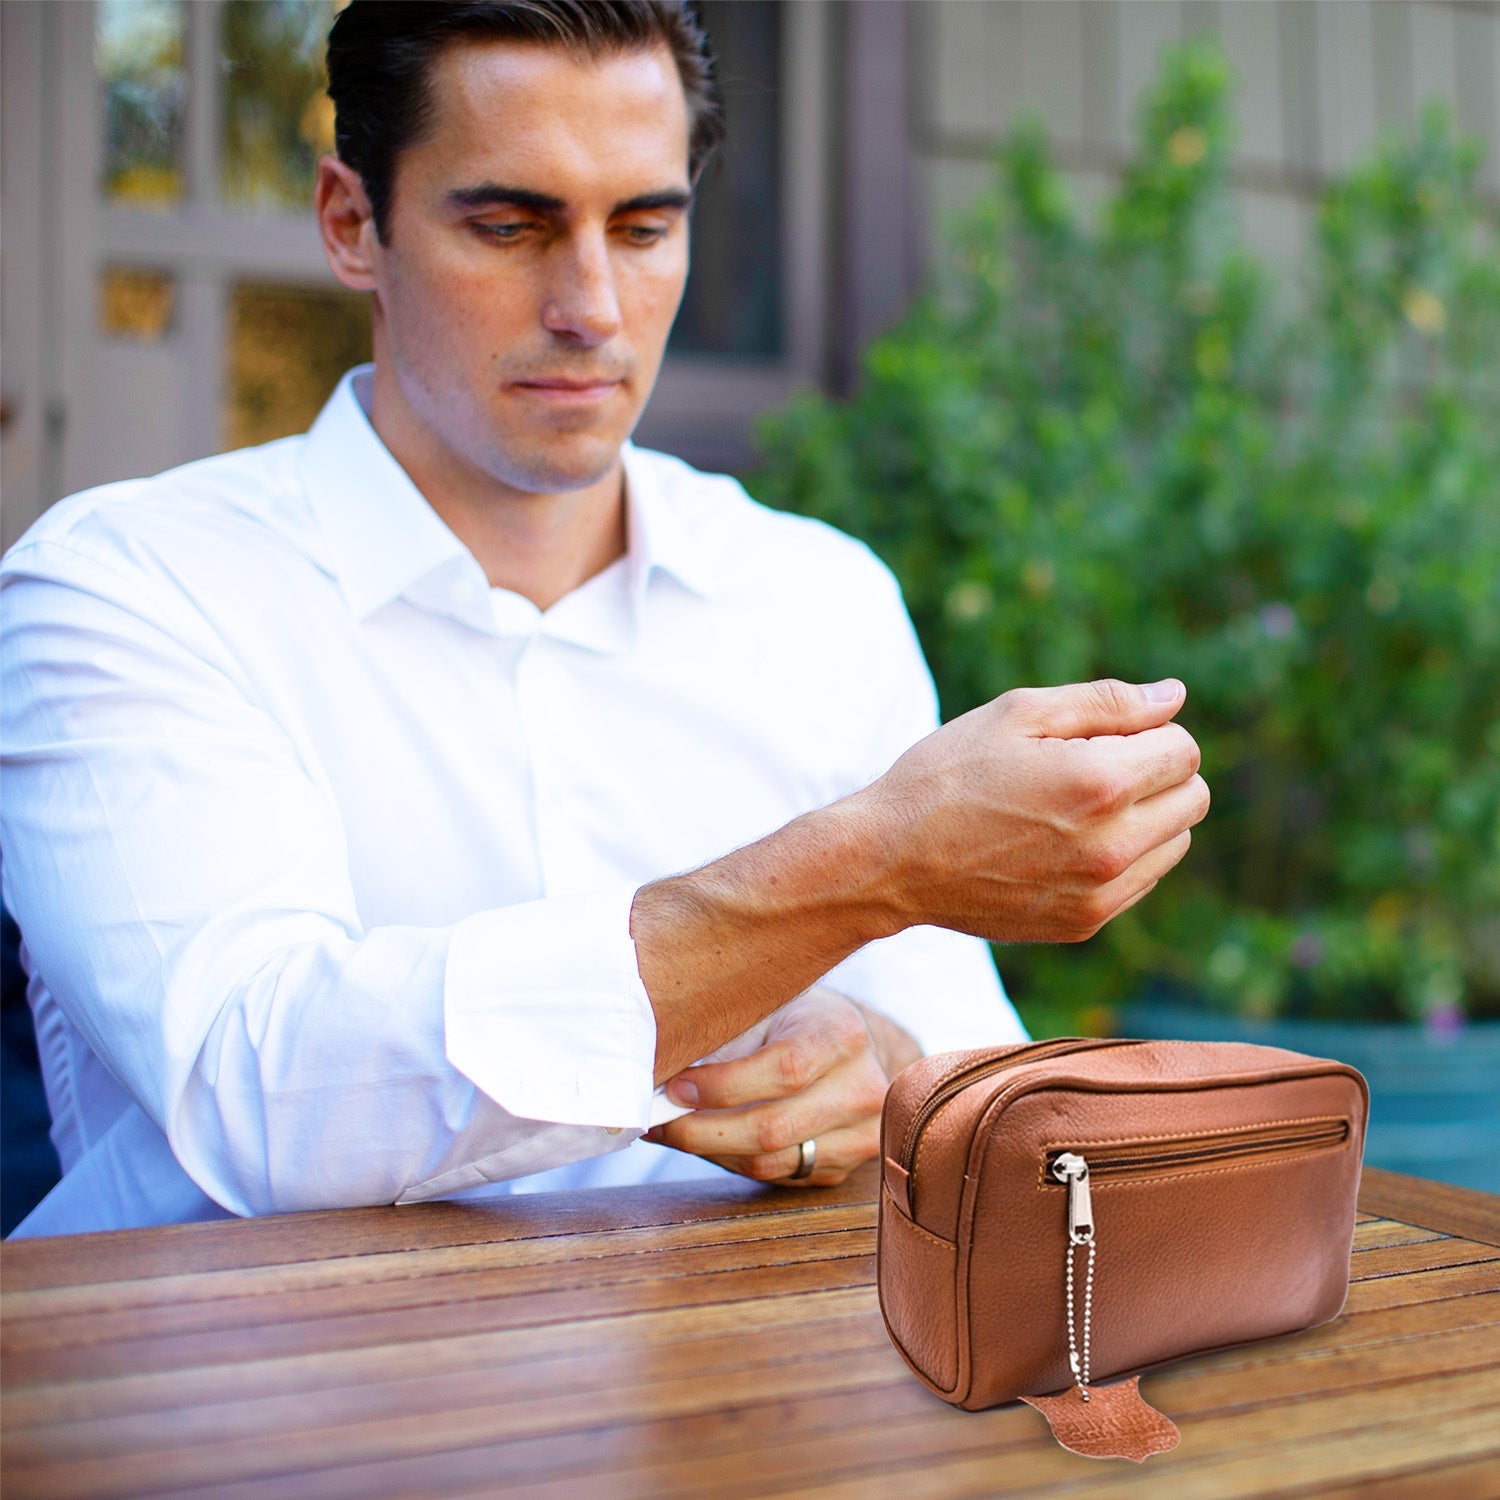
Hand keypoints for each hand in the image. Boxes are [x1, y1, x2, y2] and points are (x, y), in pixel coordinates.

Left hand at [642, 986, 918, 1185]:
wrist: (855, 1049)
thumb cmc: (796, 1018)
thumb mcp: (770, 1004)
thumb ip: (728, 1032)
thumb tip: (661, 1065)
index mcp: (843, 1034)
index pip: (785, 1069)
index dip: (724, 1085)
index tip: (676, 1087)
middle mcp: (863, 1089)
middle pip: (773, 1128)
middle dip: (701, 1130)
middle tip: (656, 1119)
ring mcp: (860, 1135)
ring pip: (770, 1162)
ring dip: (710, 1151)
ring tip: (670, 1130)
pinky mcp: (843, 1169)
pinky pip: (776, 1176)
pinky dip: (730, 1161)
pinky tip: (706, 1141)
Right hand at [859, 678, 1208, 943]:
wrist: (889, 861)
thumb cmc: (946, 776)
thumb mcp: (1016, 714)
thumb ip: (1106, 702)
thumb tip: (1175, 697)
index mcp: (1101, 783)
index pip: (1184, 749)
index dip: (1147, 732)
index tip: (1097, 737)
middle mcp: (1113, 845)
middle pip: (1194, 798)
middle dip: (1157, 773)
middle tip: (1091, 767)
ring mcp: (1101, 892)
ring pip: (1176, 843)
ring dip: (1145, 817)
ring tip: (1075, 807)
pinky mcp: (1085, 922)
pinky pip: (1143, 881)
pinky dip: (1122, 857)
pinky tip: (1063, 842)